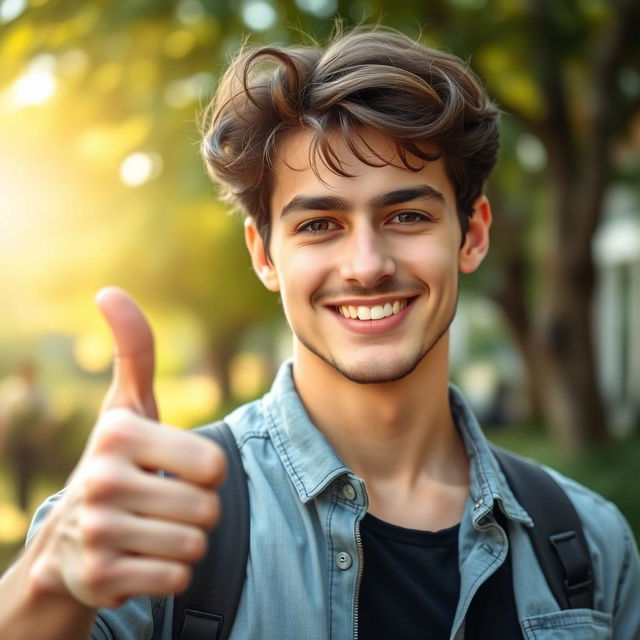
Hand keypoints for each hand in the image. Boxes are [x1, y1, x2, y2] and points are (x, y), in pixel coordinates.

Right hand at [31, 287, 225, 608]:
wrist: (68, 540)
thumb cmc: (118, 461)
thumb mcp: (127, 407)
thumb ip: (134, 351)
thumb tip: (109, 291)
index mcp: (118, 434)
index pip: (214, 465)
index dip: (205, 471)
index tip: (173, 468)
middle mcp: (101, 481)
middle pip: (207, 508)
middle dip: (197, 509)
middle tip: (162, 503)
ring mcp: (96, 533)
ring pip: (194, 545)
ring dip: (184, 540)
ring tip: (151, 528)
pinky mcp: (96, 579)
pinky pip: (176, 577)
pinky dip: (169, 572)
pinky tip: (141, 558)